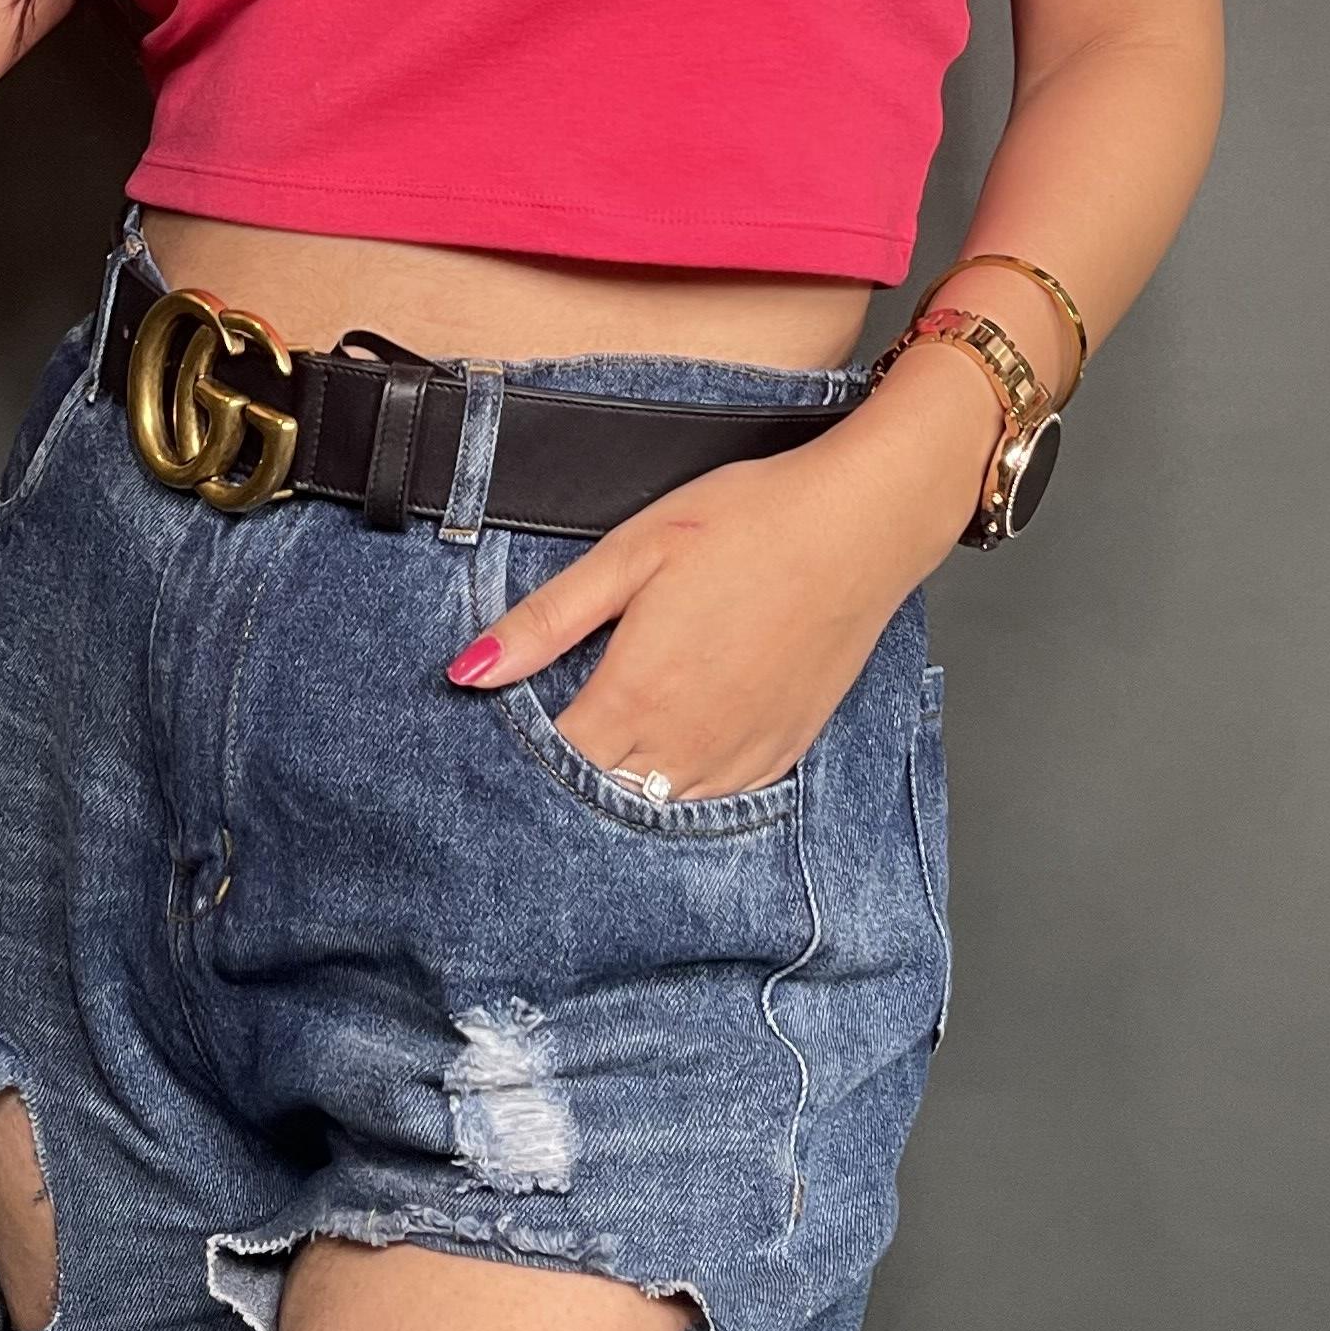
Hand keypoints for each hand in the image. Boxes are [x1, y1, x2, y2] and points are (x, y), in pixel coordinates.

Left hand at [440, 422, 934, 802]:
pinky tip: (674, 753)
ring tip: (612, 744)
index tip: (505, 728)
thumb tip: (469, 671)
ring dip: (628, 786)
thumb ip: (547, 620)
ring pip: (659, 807)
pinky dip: (686, 787)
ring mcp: (740, 755)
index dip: (523, 751)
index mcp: (637, 695)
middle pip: (602, 795)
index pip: (555, 762)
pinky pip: (719, 799)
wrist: (860, 524)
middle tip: (557, 737)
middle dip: (570, 776)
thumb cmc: (746, 523)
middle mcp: (686, 744)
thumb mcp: (630, 553)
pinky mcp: (783, 751)